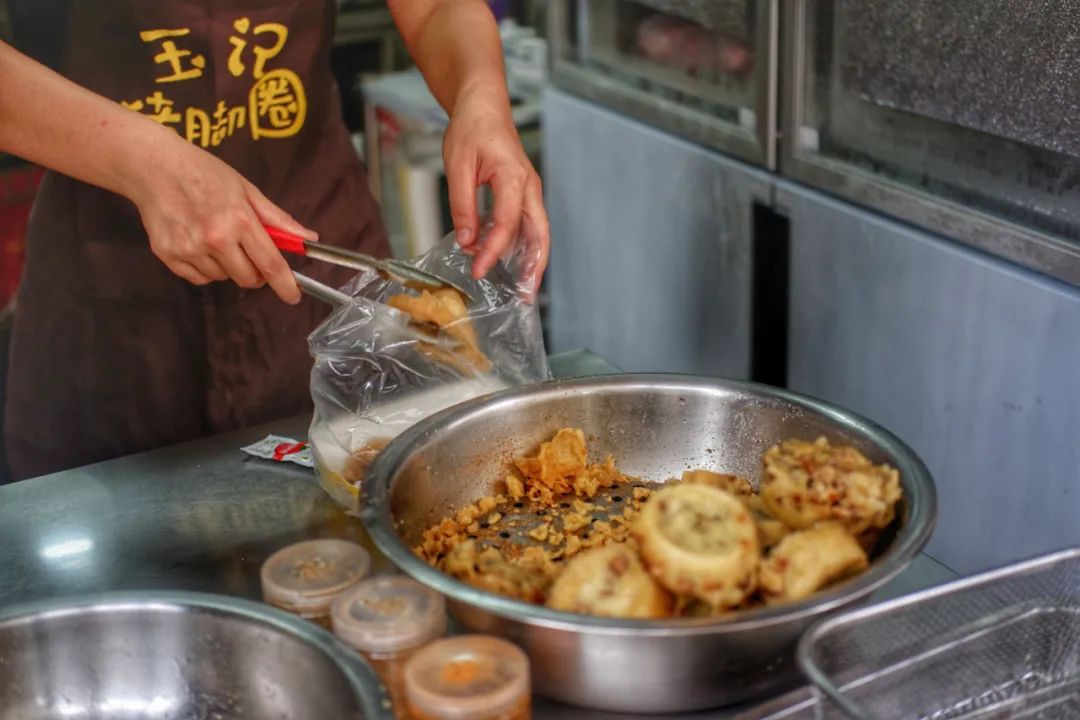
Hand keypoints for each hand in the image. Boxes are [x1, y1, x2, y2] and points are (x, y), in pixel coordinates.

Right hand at [128, 133, 314, 303]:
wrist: (154, 166)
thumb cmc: (204, 174)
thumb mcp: (247, 190)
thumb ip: (278, 219)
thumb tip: (308, 238)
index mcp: (239, 220)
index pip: (270, 264)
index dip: (285, 285)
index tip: (293, 296)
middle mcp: (215, 238)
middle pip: (248, 278)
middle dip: (255, 272)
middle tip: (248, 252)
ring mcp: (190, 249)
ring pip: (222, 278)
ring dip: (227, 267)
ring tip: (216, 238)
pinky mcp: (169, 255)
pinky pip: (198, 279)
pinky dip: (205, 269)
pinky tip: (199, 245)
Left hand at [443, 84, 549, 295]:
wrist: (484, 105)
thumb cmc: (471, 128)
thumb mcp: (458, 165)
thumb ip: (463, 205)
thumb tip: (466, 240)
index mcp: (513, 176)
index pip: (507, 223)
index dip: (493, 250)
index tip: (478, 269)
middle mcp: (529, 186)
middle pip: (540, 233)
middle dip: (535, 266)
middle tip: (526, 295)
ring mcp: (529, 190)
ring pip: (539, 231)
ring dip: (534, 260)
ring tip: (526, 288)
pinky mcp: (524, 193)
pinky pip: (529, 224)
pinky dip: (525, 246)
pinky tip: (515, 263)